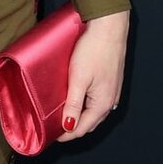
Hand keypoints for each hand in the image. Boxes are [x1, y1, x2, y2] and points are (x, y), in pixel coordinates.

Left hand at [57, 10, 129, 141]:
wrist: (110, 28)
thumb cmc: (94, 50)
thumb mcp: (79, 79)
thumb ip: (74, 105)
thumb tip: (69, 127)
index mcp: (103, 104)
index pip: (81, 129)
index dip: (65, 135)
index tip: (49, 136)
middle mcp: (111, 101)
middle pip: (89, 123)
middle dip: (72, 129)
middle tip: (53, 128)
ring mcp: (113, 91)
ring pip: (94, 113)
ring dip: (80, 118)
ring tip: (62, 116)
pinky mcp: (111, 82)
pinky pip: (98, 101)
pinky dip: (86, 107)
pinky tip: (77, 101)